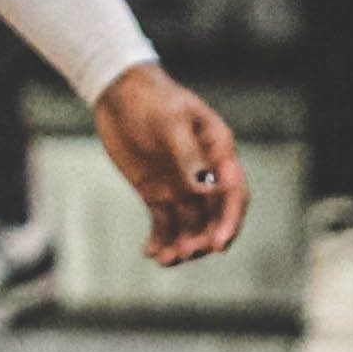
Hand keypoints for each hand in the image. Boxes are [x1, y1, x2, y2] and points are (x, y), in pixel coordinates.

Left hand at [91, 61, 247, 267]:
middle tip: (187, 253)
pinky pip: (164, 223)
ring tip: (166, 259)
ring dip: (183, 244)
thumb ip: (187, 156)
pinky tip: (151, 253)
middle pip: (215, 215)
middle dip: (205, 238)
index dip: (230, 221)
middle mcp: (205, 173)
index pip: (234, 193)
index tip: (218, 244)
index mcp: (218, 152)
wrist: (118, 92)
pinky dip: (161, 240)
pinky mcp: (157, 193)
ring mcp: (181, 185)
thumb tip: (205, 188)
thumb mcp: (170, 122)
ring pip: (190, 225)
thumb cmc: (152, 99)